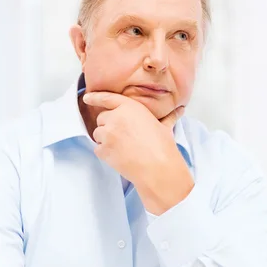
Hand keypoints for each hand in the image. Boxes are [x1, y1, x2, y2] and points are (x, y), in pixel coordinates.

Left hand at [82, 91, 193, 212]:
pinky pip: (98, 149)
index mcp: (130, 107)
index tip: (87, 97)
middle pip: (101, 118)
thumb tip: (180, 110)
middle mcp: (116, 117)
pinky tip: (120, 157)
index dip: (95, 97)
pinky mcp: (103, 149)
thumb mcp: (164, 127)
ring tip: (123, 148)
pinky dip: (106, 154)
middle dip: (109, 126)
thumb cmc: (163, 147)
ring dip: (106, 140)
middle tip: (124, 137)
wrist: (157, 168)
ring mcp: (108, 133)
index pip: (107, 98)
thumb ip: (167, 117)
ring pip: (98, 134)